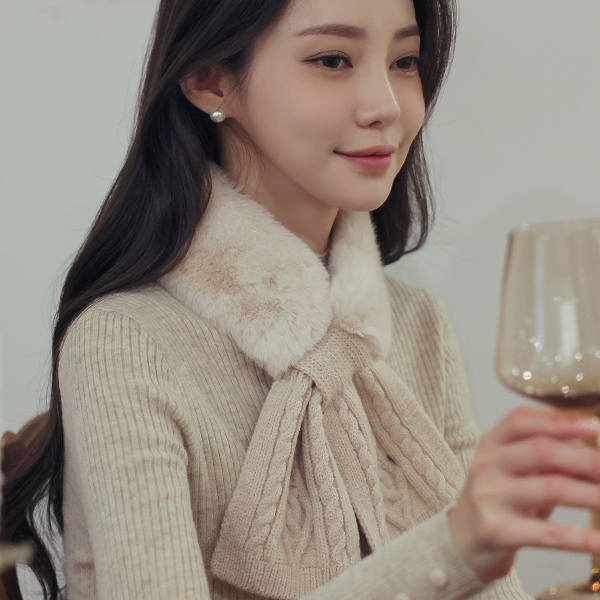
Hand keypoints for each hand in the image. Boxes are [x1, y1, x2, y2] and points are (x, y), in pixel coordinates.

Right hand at [446, 406, 599, 583]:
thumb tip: (592, 449)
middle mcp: (486, 464)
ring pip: (551, 488)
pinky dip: (581, 538)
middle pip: (541, 451)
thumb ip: (544, 456)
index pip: (521, 420)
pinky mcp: (497, 531)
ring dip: (592, 495)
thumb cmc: (499, 498)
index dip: (559, 421)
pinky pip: (548, 534)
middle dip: (587, 460)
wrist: (462, 539)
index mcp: (491, 443)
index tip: (594, 426)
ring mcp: (489, 496)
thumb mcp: (512, 469)